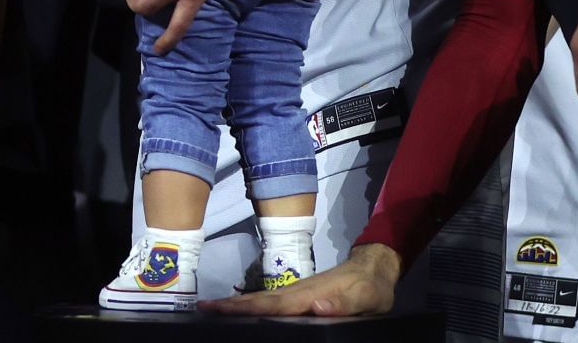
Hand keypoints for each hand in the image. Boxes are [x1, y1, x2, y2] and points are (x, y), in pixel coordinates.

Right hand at [203, 243, 399, 316]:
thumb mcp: (365, 298)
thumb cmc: (372, 287)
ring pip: (263, 299)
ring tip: (214, 309)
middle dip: (231, 304)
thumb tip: (316, 305)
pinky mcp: (301, 295)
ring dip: (238, 304)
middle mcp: (298, 291)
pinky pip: (272, 302)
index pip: (273, 304)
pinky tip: (245, 310)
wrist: (374, 268)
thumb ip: (343, 303)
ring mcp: (298, 292)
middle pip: (260, 300)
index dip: (247, 307)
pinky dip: (253, 305)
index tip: (221, 308)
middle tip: (203, 308)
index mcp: (309, 295)